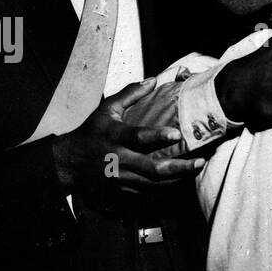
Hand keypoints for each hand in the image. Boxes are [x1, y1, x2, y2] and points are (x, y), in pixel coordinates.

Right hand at [51, 78, 199, 193]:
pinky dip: (167, 187)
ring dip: (178, 178)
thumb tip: (153, 79)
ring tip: (197, 169)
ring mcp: (122, 177)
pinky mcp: (123, 189)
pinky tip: (183, 180)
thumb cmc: (92, 131)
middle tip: (200, 161)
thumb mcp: (107, 109)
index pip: (138, 137)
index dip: (157, 137)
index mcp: (115, 136)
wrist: (70, 162)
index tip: (176, 134)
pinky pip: (149, 191)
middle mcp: (119, 159)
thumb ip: (130, 94)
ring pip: (154, 183)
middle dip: (178, 167)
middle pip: (153, 168)